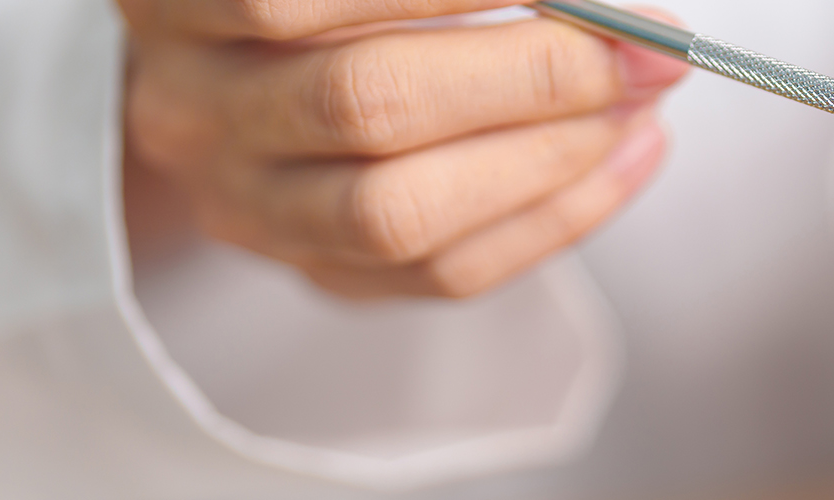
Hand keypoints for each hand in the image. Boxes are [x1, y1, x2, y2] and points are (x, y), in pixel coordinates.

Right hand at [117, 0, 687, 297]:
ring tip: (639, 104)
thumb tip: (601, 2)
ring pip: (396, 212)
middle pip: (362, 101)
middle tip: (644, 48)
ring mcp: (241, 205)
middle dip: (531, 72)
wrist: (233, 68)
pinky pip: (438, 275)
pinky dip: (553, 218)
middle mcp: (189, 106)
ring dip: (548, 156)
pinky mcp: (309, 272)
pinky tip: (624, 158)